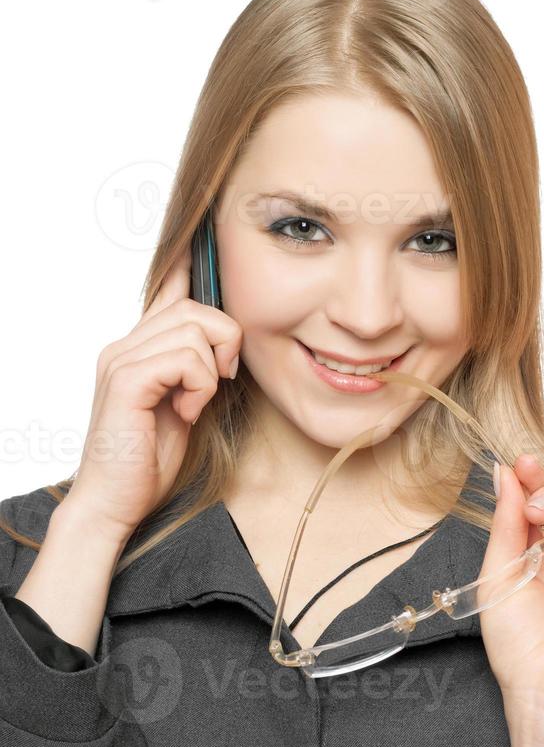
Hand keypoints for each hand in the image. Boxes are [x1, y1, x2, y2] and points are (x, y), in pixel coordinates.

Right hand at [64, 247, 241, 542]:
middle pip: (194, 306)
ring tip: (196, 404)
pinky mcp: (126, 381)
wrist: (114, 503)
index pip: (165, 292)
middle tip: (220, 381)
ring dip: (210, 370)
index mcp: (137, 349)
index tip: (206, 243)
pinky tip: (187, 411)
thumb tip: (225, 347)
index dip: (188, 266)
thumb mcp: (185, 407)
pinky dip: (199, 385)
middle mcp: (124, 346)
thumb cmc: (147, 462)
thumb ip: (197, 372)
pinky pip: (183, 357)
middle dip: (224, 340)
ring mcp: (121, 361)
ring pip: (193, 327)